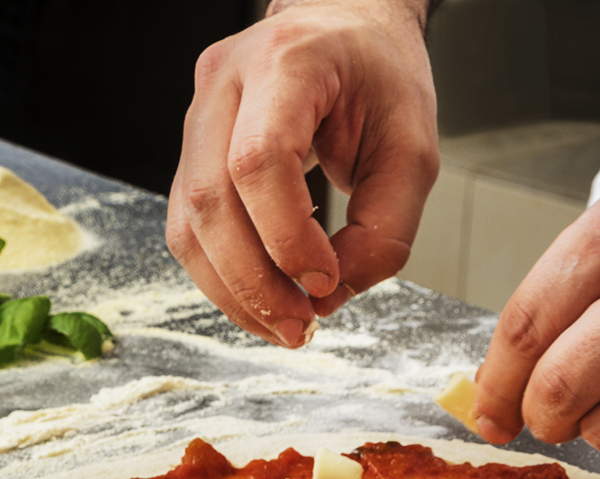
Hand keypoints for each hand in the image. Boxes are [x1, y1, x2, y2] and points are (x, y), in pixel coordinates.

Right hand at [167, 0, 438, 346]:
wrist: (344, 29)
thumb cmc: (380, 79)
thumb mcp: (413, 151)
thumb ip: (384, 230)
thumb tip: (328, 297)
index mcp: (287, 61)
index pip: (259, 159)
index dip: (286, 237)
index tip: (326, 281)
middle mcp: (224, 82)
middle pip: (210, 200)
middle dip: (253, 281)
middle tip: (300, 327)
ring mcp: (197, 115)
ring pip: (187, 224)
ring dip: (232, 291)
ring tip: (283, 326)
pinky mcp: (190, 152)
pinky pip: (189, 229)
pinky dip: (223, 277)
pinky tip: (263, 299)